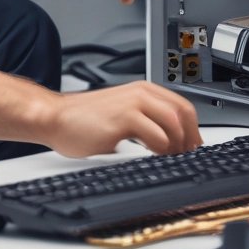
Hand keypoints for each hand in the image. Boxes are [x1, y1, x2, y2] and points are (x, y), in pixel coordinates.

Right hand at [38, 81, 200, 156]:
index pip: (183, 106)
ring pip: (174, 124)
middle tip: (185, 157)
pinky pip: (156, 137)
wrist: (55, 117)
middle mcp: (141, 93)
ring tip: (167, 158)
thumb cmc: (83, 119)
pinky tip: (151, 156)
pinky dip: (160, 150)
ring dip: (176, 146)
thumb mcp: (121, 113)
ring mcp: (133, 104)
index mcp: (143, 90)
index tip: (193, 148)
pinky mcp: (123, 119)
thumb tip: (170, 142)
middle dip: (189, 139)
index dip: (193, 130)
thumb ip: (145, 120)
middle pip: (183, 114)